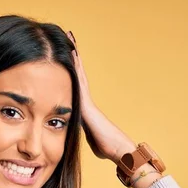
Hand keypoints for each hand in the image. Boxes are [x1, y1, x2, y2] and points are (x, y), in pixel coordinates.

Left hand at [66, 31, 135, 161]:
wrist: (119, 150)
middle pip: (78, 74)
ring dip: (74, 57)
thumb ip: (86, 133)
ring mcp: (88, 102)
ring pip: (79, 74)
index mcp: (86, 110)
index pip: (76, 86)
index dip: (73, 71)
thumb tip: (85, 136)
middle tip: (69, 37)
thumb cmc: (108, 148)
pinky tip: (70, 56)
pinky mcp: (87, 105)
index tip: (67, 56)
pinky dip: (74, 68)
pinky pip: (78, 82)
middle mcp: (87, 102)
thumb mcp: (91, 139)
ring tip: (70, 39)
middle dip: (74, 57)